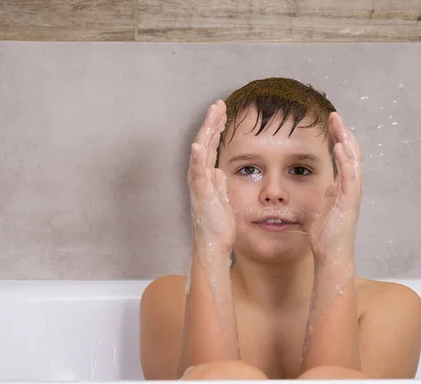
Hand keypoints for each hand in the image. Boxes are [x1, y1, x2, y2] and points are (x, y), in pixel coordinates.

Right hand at [187, 100, 235, 252]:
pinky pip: (197, 172)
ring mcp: (199, 183)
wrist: (214, 242)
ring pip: (201, 151)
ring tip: (212, 113)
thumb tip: (219, 171)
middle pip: (206, 143)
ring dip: (206, 131)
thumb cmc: (218, 223)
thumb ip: (219, 182)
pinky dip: (197, 157)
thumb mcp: (222, 197)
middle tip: (219, 103)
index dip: (216, 128)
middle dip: (212, 122)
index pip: (211, 146)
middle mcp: (200, 176)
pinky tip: (198, 144)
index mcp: (207, 175)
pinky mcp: (201, 193)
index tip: (223, 112)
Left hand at [309, 112, 362, 265]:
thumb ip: (325, 194)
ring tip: (338, 124)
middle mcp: (351, 187)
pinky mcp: (350, 202)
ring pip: (354, 160)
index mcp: (344, 186)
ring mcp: (353, 194)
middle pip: (352, 153)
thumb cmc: (326, 235)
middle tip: (334, 116)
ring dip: (347, 140)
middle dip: (343, 133)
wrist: (331, 254)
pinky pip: (351, 177)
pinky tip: (340, 148)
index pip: (345, 155)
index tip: (331, 123)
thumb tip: (326, 184)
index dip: (339, 138)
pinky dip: (347, 161)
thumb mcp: (321, 207)